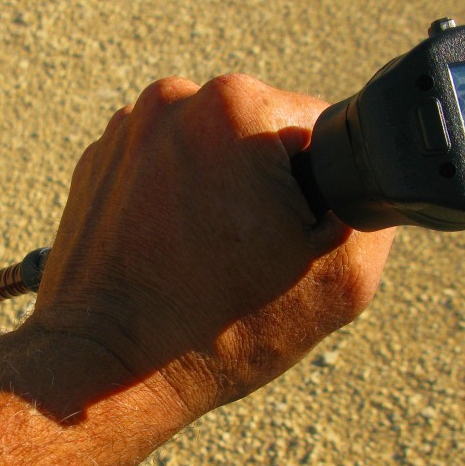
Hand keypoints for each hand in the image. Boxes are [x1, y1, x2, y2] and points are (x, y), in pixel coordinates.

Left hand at [27, 74, 395, 420]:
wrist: (107, 366)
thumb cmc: (220, 329)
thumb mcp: (341, 278)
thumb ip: (370, 213)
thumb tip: (357, 187)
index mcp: (237, 105)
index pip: (318, 128)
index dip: (319, 191)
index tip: (289, 238)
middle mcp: (173, 99)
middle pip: (256, 139)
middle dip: (263, 190)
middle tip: (246, 255)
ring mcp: (125, 130)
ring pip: (205, 155)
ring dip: (214, 195)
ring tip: (201, 260)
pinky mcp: (94, 164)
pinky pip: (159, 172)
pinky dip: (170, 204)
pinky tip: (167, 255)